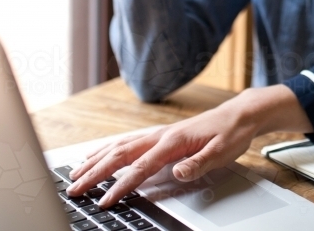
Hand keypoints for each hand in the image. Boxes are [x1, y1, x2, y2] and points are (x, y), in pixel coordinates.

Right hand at [65, 84, 311, 207]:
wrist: (239, 114)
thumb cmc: (231, 133)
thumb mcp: (221, 152)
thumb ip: (197, 163)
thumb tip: (177, 172)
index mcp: (172, 142)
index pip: (139, 168)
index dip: (120, 186)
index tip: (104, 201)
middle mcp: (160, 135)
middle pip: (119, 155)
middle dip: (94, 173)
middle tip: (74, 189)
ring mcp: (157, 133)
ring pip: (118, 146)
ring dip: (95, 160)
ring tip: (75, 174)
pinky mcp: (159, 134)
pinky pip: (126, 141)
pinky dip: (106, 149)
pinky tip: (97, 155)